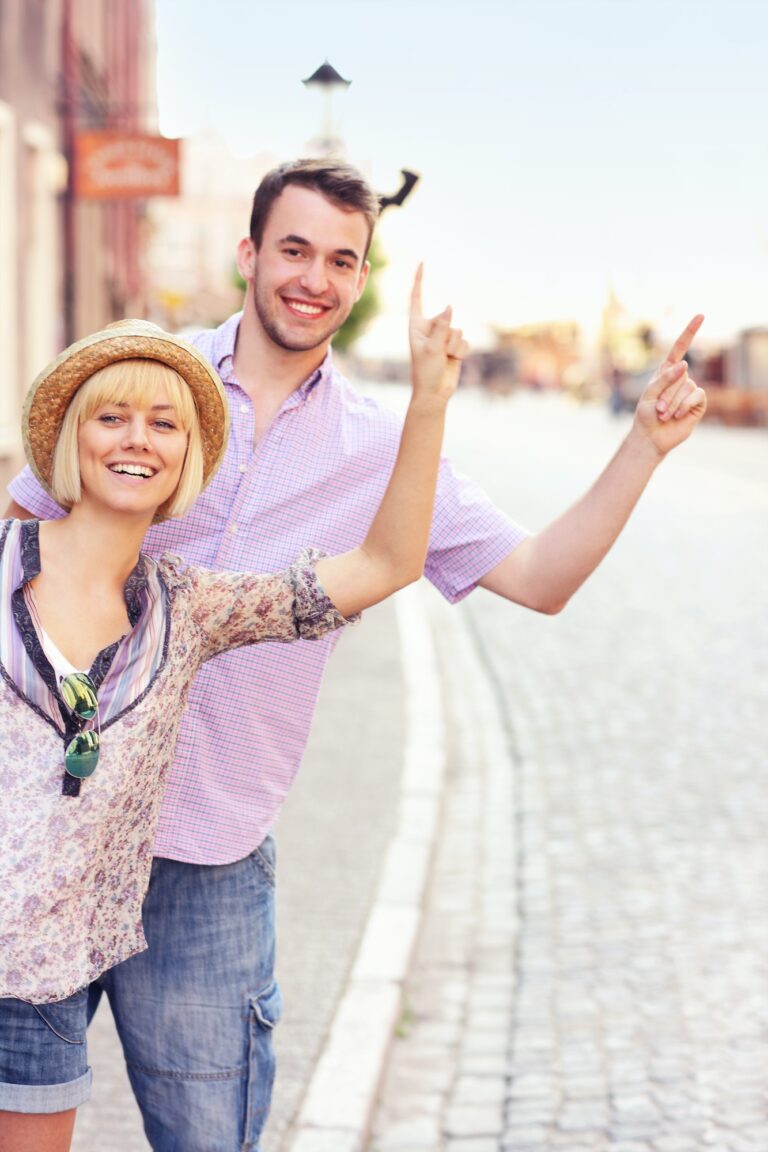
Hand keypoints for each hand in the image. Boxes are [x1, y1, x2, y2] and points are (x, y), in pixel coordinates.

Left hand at [408, 264, 468, 403]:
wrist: (435, 392)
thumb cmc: (426, 372)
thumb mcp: (432, 348)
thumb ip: (441, 327)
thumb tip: (449, 306)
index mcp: (417, 326)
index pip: (417, 298)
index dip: (420, 280)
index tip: (422, 263)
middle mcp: (430, 328)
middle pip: (446, 318)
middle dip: (447, 335)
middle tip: (439, 353)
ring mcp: (443, 337)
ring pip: (458, 330)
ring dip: (454, 346)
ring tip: (445, 358)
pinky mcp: (454, 346)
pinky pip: (465, 341)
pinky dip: (461, 352)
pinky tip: (453, 361)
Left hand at [633, 314, 706, 455]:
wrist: (651, 437)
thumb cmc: (646, 414)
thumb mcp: (649, 393)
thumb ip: (665, 378)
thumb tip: (685, 364)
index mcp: (666, 371)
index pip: (680, 348)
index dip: (690, 331)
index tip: (701, 315)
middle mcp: (680, 378)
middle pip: (678, 374)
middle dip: (665, 394)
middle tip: (657, 409)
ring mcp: (690, 390)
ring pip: (686, 387)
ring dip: (672, 403)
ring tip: (664, 415)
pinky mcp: (698, 403)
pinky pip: (696, 396)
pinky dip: (684, 406)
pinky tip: (677, 416)